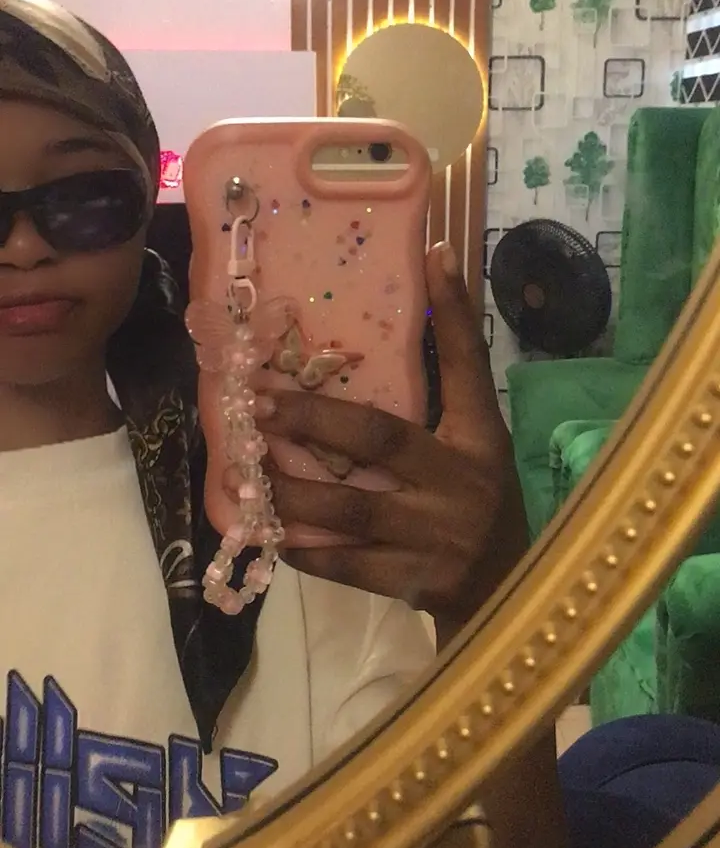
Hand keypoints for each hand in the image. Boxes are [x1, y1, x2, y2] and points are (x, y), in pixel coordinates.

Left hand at [226, 244, 527, 645]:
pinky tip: (268, 530)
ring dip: (291, 489)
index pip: (469, 367)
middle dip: (314, 417)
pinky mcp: (410, 582)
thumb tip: (429, 286)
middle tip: (259, 400)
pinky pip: (344, 565)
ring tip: (245, 468)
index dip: (455, 314)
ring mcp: (433, 537)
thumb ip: (449, 384)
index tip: (434, 254)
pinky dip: (304, 548)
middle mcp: (458, 484)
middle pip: (380, 440)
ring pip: (349, 509)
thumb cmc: (481, 504)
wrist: (505, 593)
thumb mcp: (477, 444)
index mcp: (480, 441)